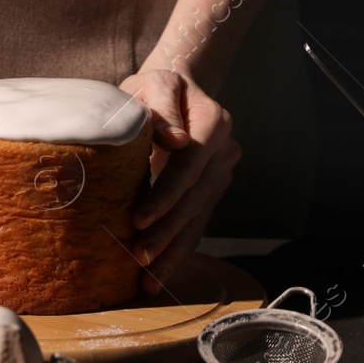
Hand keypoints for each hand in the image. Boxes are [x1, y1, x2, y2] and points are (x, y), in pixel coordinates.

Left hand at [117, 67, 240, 294]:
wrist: (174, 88)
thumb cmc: (155, 85)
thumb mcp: (155, 83)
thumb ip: (160, 105)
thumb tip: (174, 139)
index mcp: (213, 121)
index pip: (189, 163)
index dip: (166, 193)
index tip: (140, 218)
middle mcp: (223, 151)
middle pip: (195, 197)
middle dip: (168, 231)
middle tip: (139, 257)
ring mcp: (220, 174)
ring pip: (198, 218)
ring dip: (173, 251)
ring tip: (149, 279)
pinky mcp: (210, 192)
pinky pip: (196, 224)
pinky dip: (178, 250)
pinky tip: (159, 274)